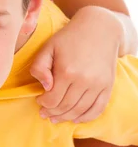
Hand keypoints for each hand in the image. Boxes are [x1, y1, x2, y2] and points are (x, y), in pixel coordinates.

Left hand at [30, 6, 122, 123]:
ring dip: (66, 117)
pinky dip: (86, 117)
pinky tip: (75, 118)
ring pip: (80, 111)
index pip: (52, 99)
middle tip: (44, 113)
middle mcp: (84, 80)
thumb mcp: (49, 46)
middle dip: (52, 112)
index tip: (38, 101)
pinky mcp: (108, 86)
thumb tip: (44, 87)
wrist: (99, 28)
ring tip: (56, 118)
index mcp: (66, 70)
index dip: (43, 103)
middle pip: (65, 107)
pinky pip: (97, 109)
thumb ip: (39, 66)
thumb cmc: (70, 37)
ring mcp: (98, 85)